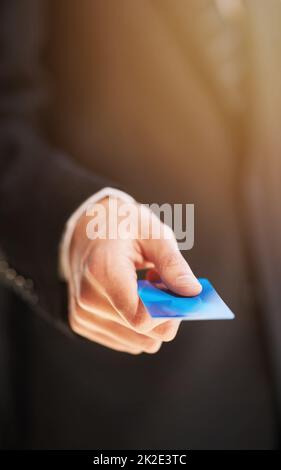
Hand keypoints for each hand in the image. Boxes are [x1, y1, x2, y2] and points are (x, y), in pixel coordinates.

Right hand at [67, 197, 200, 353]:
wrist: (85, 230)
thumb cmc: (122, 226)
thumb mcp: (152, 232)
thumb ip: (173, 263)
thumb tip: (193, 292)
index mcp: (102, 272)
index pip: (142, 318)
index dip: (170, 312)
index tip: (183, 296)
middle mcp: (86, 299)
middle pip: (144, 334)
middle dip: (164, 314)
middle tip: (163, 284)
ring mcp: (82, 315)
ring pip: (138, 343)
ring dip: (151, 321)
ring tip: (144, 287)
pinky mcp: (82, 324)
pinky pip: (127, 342)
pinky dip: (137, 325)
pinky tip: (131, 297)